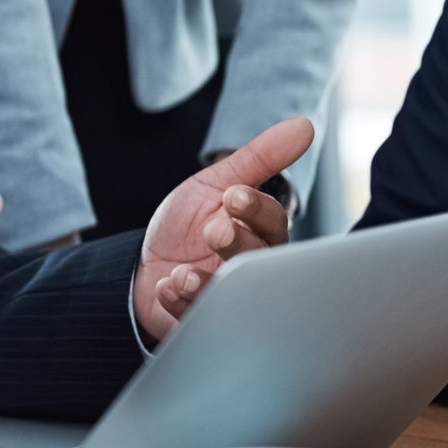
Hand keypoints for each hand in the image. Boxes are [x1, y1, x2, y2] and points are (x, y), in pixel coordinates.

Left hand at [132, 118, 313, 342]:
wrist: (143, 265)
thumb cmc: (188, 225)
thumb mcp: (216, 183)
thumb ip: (259, 158)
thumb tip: (304, 125)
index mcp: (259, 234)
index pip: (273, 223)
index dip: (256, 210)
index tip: (234, 196)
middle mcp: (251, 269)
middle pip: (258, 259)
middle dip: (236, 243)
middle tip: (213, 229)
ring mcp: (228, 298)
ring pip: (231, 294)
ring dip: (207, 282)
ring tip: (183, 272)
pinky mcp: (202, 321)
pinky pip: (198, 316)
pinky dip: (180, 301)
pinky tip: (167, 286)